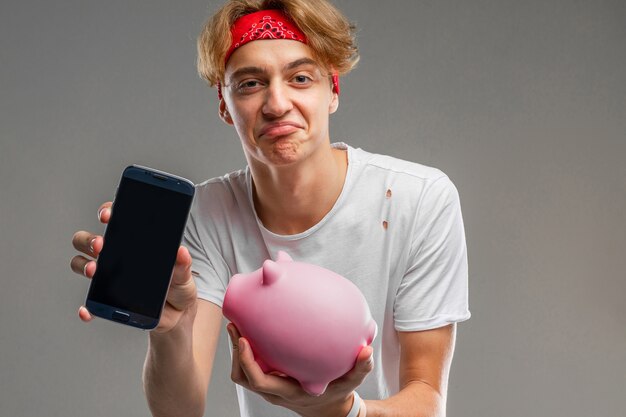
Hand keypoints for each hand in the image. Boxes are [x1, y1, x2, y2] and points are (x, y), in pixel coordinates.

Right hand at [70, 202, 197, 332]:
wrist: (177, 315)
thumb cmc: (178, 287)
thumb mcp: (184, 274)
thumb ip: (182, 265)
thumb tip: (180, 251)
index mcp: (134, 243)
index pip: (115, 220)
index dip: (107, 213)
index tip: (108, 215)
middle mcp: (115, 256)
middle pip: (88, 240)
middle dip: (89, 239)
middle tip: (101, 245)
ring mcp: (108, 277)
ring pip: (81, 264)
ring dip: (83, 265)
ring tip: (94, 270)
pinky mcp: (107, 301)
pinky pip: (90, 303)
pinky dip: (86, 306)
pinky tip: (88, 309)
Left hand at [226, 323, 372, 416]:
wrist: (329, 408)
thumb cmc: (338, 392)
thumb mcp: (351, 382)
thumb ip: (360, 368)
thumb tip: (367, 350)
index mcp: (289, 392)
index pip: (259, 382)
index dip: (247, 362)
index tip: (244, 340)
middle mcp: (275, 391)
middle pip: (243, 376)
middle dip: (235, 353)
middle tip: (235, 325)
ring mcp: (270, 386)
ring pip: (242, 373)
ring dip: (237, 352)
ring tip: (237, 325)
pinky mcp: (270, 378)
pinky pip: (252, 366)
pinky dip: (247, 351)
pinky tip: (253, 330)